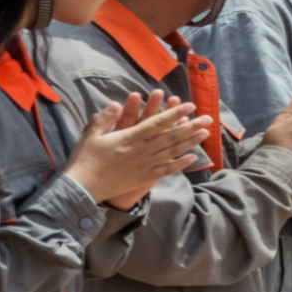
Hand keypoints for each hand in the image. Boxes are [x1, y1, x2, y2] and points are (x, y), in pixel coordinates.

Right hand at [66, 91, 207, 204]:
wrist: (82, 187)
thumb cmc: (85, 159)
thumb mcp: (91, 135)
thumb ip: (106, 119)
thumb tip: (117, 103)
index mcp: (129, 138)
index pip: (157, 123)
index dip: (175, 113)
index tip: (190, 106)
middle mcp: (141, 151)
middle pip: (171, 136)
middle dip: (191, 126)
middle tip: (209, 119)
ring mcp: (144, 165)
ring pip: (172, 152)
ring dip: (190, 142)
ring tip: (206, 133)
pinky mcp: (144, 178)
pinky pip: (166, 170)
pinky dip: (180, 164)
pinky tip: (193, 158)